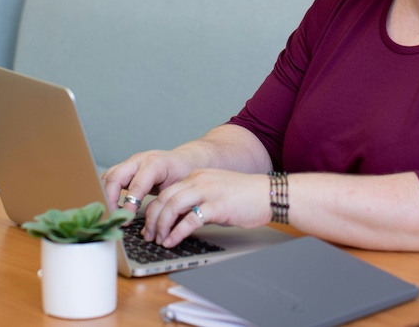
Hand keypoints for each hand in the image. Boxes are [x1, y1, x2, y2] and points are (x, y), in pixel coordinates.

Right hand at [101, 149, 198, 214]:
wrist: (185, 160)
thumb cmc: (183, 173)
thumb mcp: (179, 187)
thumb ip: (165, 202)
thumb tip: (155, 224)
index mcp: (155, 163)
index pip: (136, 185)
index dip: (129, 204)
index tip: (126, 220)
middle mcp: (140, 160)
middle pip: (115, 176)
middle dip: (110, 198)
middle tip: (113, 216)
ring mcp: (132, 162)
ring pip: (109, 175)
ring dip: (106, 194)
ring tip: (111, 212)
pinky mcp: (127, 167)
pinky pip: (111, 177)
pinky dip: (108, 190)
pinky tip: (112, 205)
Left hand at [140, 168, 270, 247]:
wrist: (269, 194)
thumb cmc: (246, 197)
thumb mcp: (215, 194)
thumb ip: (197, 202)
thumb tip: (179, 221)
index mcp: (197, 175)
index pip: (166, 191)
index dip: (154, 210)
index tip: (150, 226)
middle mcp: (199, 180)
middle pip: (164, 198)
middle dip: (152, 220)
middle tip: (149, 236)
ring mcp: (208, 191)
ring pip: (172, 206)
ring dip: (162, 226)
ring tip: (159, 240)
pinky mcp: (217, 205)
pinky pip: (190, 219)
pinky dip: (177, 233)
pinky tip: (173, 242)